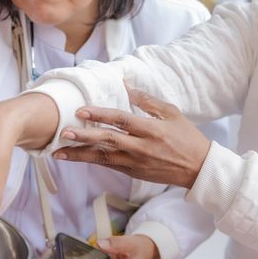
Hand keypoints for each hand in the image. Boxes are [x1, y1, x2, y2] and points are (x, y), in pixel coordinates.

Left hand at [54, 85, 209, 188]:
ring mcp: (136, 163)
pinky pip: (109, 165)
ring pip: (104, 158)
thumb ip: (147, 100)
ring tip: (59, 153)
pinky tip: (77, 157)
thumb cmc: (186, 137)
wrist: (198, 168)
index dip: (100, 115)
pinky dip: (92, 161)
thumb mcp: (171, 113)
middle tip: (64, 133)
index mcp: (151, 129)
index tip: (81, 111)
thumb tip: (126, 85)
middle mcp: (142, 147)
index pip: (121, 120)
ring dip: (80, 155)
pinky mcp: (134, 173)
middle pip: (108, 141)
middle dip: (84, 137)